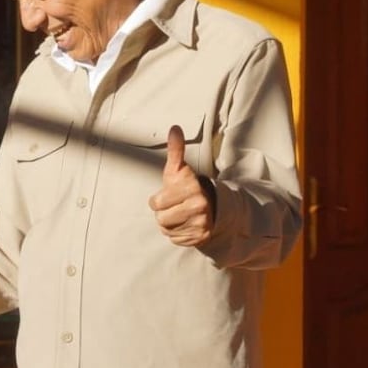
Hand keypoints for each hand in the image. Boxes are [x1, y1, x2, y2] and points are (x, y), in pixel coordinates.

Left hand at [148, 125, 214, 246]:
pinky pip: (174, 239)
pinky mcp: (201, 237)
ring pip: (166, 230)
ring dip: (169, 224)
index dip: (158, 200)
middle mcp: (199, 206)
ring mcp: (201, 223)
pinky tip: (185, 225)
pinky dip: (177, 234)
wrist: (211, 207)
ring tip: (180, 215)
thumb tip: (174, 128)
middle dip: (163, 213)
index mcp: (192, 188)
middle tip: (175, 206)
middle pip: (160, 219)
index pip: (156, 203)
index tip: (170, 194)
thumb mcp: (178, 169)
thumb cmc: (186, 187)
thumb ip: (175, 151)